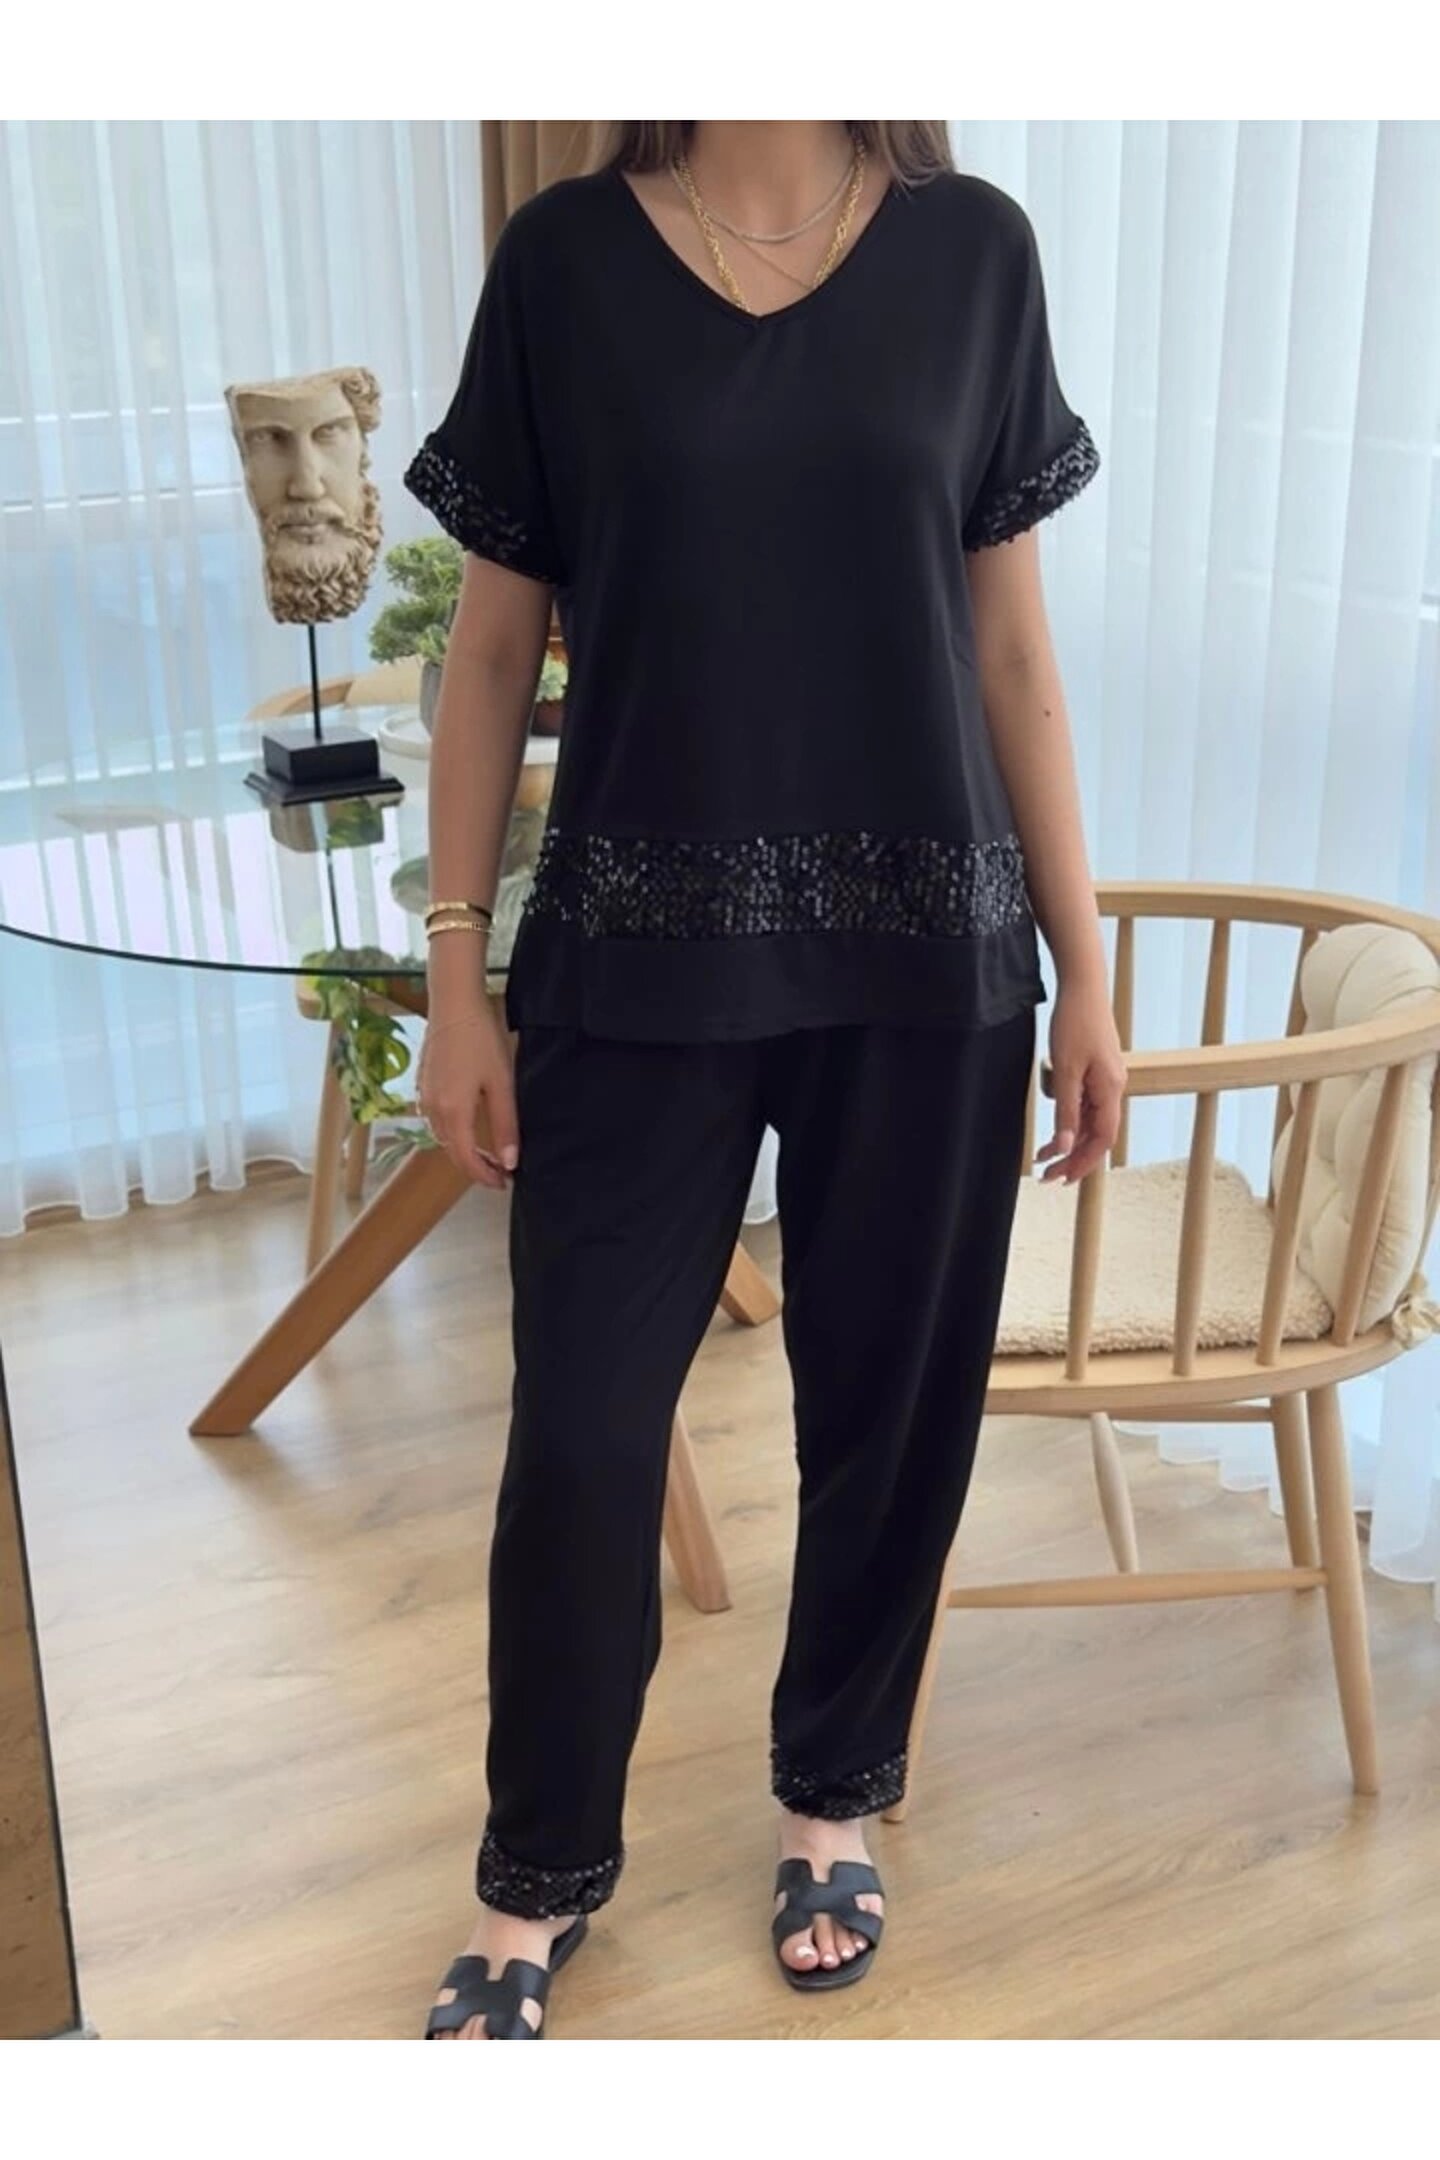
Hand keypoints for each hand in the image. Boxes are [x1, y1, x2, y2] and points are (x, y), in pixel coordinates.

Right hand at [415, 1003, 519, 1190]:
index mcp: (453, 1113)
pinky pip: (435, 1121)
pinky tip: (468, 1127)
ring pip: (442, 1137)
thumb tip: (510, 1161)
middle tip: (501, 1172)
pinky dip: (453, 1133)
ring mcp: (424, 1097)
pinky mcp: (423, 1085)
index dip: (485, 1176)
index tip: (504, 1182)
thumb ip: (505, 1126)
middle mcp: (432, 1110)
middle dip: (475, 1167)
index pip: (466, 1160)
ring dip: (463, 1151)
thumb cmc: (480, 1039)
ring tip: (488, 1154)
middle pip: (452, 1152)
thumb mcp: (501, 1084)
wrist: (454, 1004)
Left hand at [1033, 977, 1126, 1183]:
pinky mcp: (1098, 1070)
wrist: (1083, 986)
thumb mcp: (1064, 1071)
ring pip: (1092, 1121)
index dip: (1084, 1163)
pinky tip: (1056, 1125)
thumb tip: (1066, 1147)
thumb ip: (1067, 1112)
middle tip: (1047, 1175)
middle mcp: (1113, 1088)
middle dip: (1074, 1158)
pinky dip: (1072, 1120)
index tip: (1061, 1179)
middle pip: (1098, 1135)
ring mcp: (1107, 1079)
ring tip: (1044, 1156)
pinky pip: (1088, 1104)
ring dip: (1071, 1140)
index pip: (1102, 1140)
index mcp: (1110, 1089)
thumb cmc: (1074, 1023)